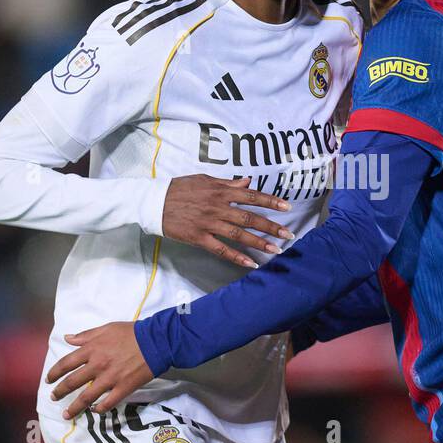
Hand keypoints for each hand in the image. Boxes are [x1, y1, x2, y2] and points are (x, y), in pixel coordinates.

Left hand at [46, 322, 154, 418]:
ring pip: (86, 397)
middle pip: (72, 382)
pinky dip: (100, 409)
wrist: (155, 341)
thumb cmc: (131, 333)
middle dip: (60, 391)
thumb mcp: (106, 328)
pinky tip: (95, 411)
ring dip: (74, 407)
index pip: (66, 363)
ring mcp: (110, 378)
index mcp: (91, 349)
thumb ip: (85, 335)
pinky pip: (108, 402)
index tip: (49, 379)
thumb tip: (68, 338)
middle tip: (54, 397)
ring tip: (66, 414)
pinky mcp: (123, 387)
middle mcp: (97, 365)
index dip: (54, 372)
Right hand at [162, 174, 293, 267]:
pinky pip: (221, 249)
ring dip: (259, 243)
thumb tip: (247, 181)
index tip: (286, 207)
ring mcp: (209, 223)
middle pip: (250, 218)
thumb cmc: (179, 188)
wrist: (153, 201)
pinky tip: (250, 263)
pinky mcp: (198, 237)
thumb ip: (227, 183)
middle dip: (271, 226)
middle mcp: (218, 207)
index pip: (251, 196)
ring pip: (239, 235)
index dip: (270, 201)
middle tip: (288, 234)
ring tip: (276, 250)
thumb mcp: (204, 179)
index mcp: (220, 191)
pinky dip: (236, 257)